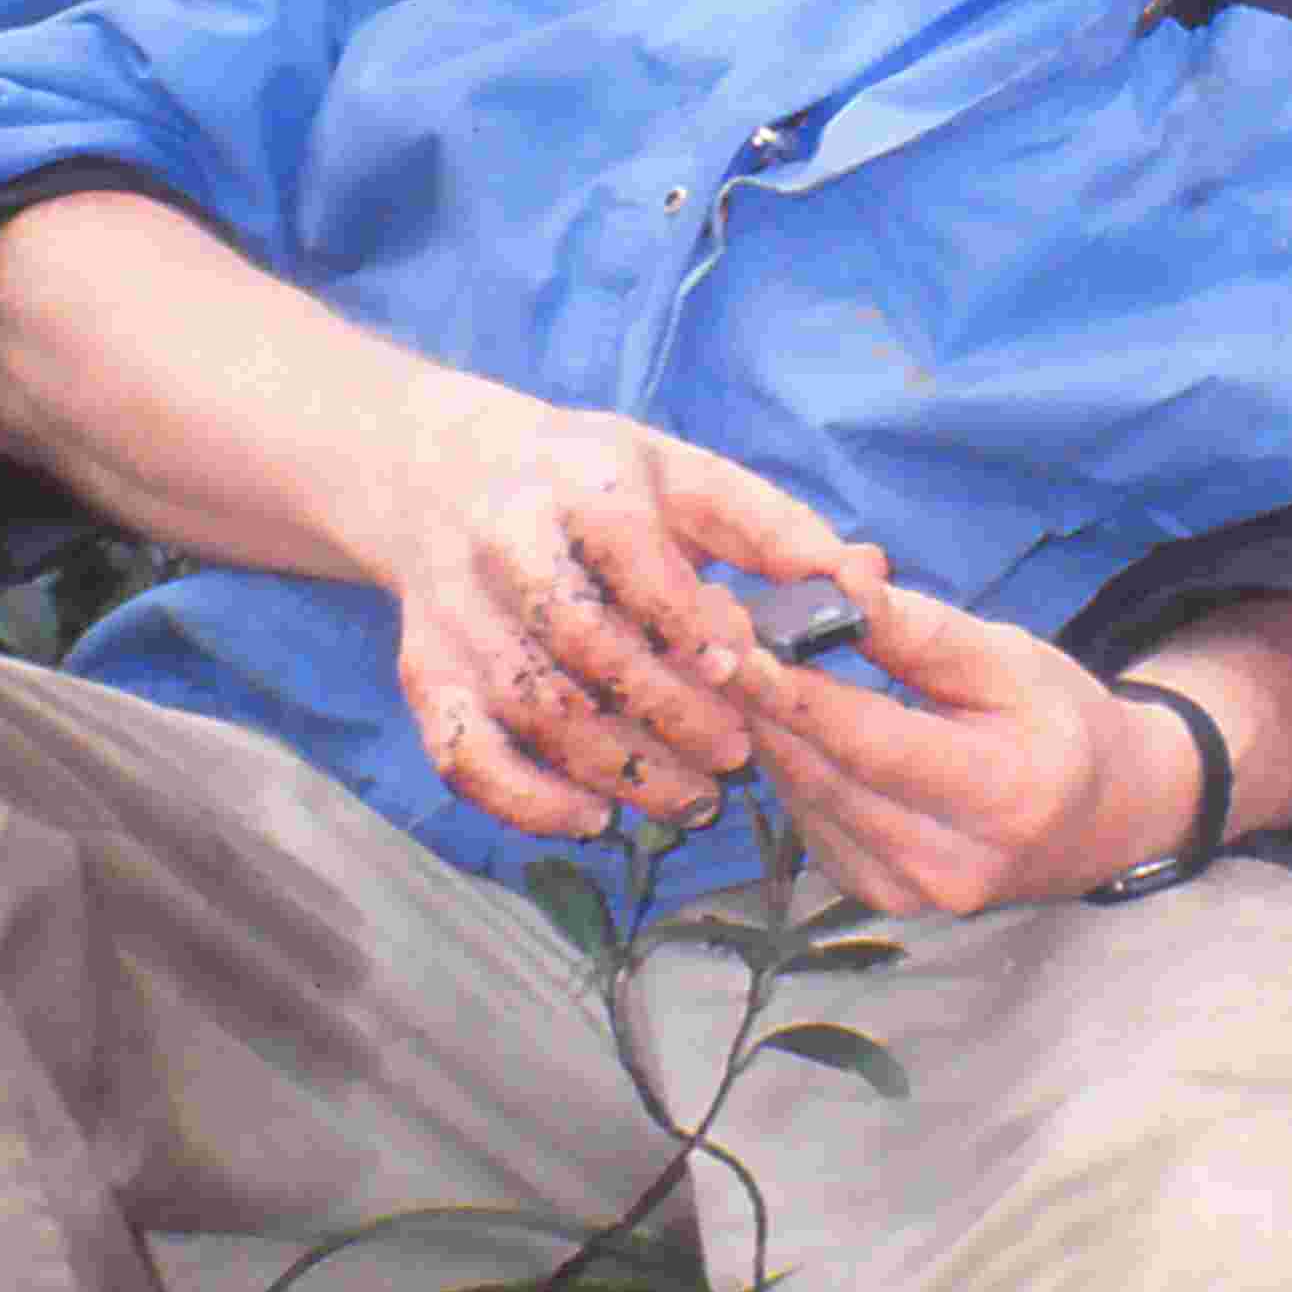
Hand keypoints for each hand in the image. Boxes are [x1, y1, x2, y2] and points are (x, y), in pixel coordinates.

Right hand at [371, 391, 867, 843]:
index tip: (742, 668)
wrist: (444, 477)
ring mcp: (457, 617)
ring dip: (620, 769)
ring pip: (534, 709)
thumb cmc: (592, 484)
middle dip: (668, 711)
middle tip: (736, 754)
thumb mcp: (683, 474)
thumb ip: (773, 529)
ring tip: (696, 798)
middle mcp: (504, 546)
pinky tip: (595, 817)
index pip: (630, 552)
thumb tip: (865, 580)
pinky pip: (464, 754)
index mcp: (578, 482)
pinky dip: (527, 799)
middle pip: (583, 643)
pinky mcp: (426, 675)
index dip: (687, 619)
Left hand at [732, 576, 1186, 915]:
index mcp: (1003, 793)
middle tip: (709, 637)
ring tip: (733, 667)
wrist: (1102, 819)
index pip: (875, 742)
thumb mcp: (1007, 657)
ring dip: (767, 733)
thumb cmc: (1058, 721)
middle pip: (828, 777)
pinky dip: (793, 769)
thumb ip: (917, 629)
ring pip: (809, 802)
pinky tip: (782, 724)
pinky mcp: (886, 900)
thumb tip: (836, 579)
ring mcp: (915, 894)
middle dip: (761, 704)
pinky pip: (815, 826)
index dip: (796, 693)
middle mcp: (953, 863)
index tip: (733, 642)